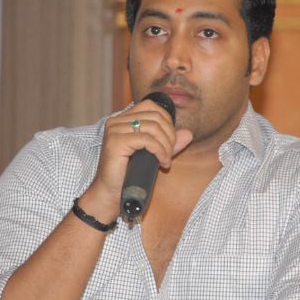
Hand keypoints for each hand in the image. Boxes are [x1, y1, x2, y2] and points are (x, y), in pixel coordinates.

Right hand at [83, 99, 192, 217]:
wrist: (111, 194)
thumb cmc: (129, 175)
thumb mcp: (153, 155)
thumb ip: (168, 143)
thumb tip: (188, 133)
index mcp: (123, 119)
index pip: (150, 106)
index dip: (166, 120)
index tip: (170, 141)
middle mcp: (116, 121)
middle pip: (155, 116)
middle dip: (169, 135)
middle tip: (169, 153)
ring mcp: (115, 130)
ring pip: (153, 127)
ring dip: (166, 145)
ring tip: (165, 160)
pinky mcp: (116, 142)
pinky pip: (147, 140)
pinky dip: (160, 151)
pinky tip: (162, 163)